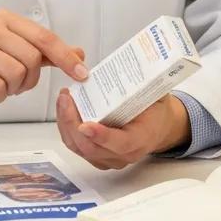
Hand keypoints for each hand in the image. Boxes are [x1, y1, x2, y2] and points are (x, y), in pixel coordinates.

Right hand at [0, 10, 87, 123]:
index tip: (82, 73)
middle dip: (29, 80)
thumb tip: (79, 54)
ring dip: (12, 89)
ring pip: (16, 74)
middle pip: (32, 59)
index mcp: (5, 18)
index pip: (44, 37)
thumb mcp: (12, 52)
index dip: (65, 57)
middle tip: (15, 84)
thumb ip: (44, 52)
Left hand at [55, 90, 191, 170]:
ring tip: (63, 99)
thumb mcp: (156, 94)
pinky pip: (77, 147)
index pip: (121, 143)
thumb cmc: (155, 110)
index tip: (85, 125)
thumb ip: (147, 83)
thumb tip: (139, 61)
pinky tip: (64, 109)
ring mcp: (109, 159)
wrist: (158, 127)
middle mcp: (124, 155)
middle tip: (66, 99)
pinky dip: (67, 129)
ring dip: (66, 124)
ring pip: (80, 149)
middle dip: (73, 123)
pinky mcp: (98, 157)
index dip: (102, 136)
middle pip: (92, 148)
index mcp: (142, 139)